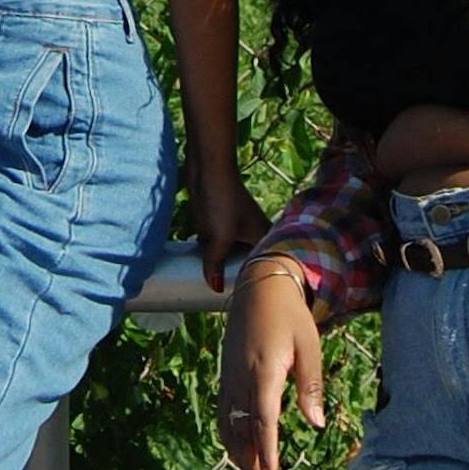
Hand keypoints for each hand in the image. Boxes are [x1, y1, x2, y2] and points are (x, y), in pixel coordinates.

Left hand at [189, 165, 270, 293]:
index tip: (249, 302)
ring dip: (222, 270)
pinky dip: (210, 259)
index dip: (258, 284)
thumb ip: (216, 263)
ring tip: (216, 293)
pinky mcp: (218, 228)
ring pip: (229, 259)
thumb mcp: (219, 235)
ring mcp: (235, 232)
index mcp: (264, 237)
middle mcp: (253, 236)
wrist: (206, 167)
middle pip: (246, 265)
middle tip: (231, 301)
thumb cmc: (221, 198)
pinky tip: (203, 273)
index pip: (265, 268)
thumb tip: (215, 288)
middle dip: (237, 280)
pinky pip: (216, 250)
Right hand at [218, 257, 324, 469]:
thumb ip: (311, 385)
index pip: (264, 420)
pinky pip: (224, 413)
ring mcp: (229, 378)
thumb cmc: (290, 317)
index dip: (266, 451)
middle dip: (250, 465)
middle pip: (242, 431)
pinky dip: (230, 437)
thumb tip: (316, 423)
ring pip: (228, 425)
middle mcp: (241, 379)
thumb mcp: (309, 346)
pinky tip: (239, 450)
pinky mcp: (225, 376)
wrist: (258, 287)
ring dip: (238, 455)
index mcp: (264, 372)